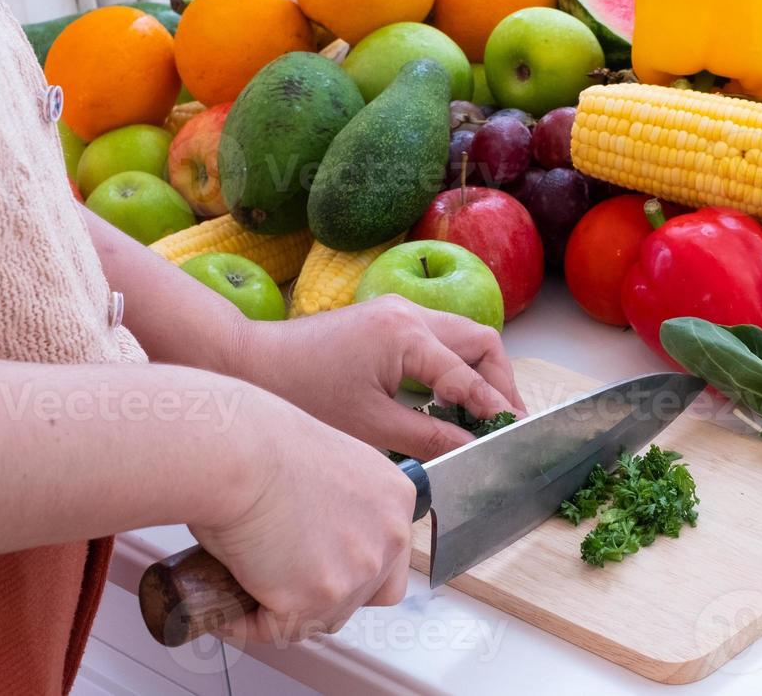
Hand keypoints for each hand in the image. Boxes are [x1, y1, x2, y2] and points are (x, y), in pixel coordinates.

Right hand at [192, 395, 415, 640]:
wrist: (238, 452)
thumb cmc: (264, 445)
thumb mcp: (328, 464)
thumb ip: (341, 504)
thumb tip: (316, 536)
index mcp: (395, 497)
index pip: (391, 555)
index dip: (351, 565)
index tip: (321, 564)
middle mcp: (389, 536)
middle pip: (365, 593)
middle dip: (324, 592)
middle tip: (282, 577)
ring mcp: (357, 571)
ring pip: (323, 616)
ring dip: (288, 610)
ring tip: (249, 584)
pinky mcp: (316, 599)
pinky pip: (277, 629)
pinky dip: (248, 623)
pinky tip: (228, 603)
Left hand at [228, 295, 526, 460]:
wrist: (248, 364)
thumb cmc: (301, 395)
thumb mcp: (370, 428)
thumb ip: (429, 437)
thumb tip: (471, 451)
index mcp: (407, 336)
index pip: (469, 375)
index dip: (495, 407)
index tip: (513, 433)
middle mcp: (408, 313)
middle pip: (480, 340)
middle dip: (499, 380)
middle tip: (505, 421)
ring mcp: (395, 311)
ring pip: (460, 334)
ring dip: (476, 370)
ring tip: (481, 412)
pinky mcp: (383, 320)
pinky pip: (436, 336)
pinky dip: (452, 363)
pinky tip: (446, 398)